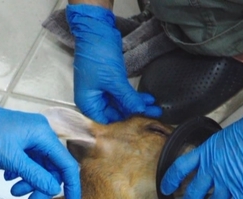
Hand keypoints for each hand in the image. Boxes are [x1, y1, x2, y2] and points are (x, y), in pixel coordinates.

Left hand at [0, 90, 80, 198]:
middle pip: (53, 167)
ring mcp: (29, 137)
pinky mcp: (18, 141)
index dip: (71, 185)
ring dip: (31, 181)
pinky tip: (8, 177)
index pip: (66, 163)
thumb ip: (35, 175)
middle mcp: (40, 134)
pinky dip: (22, 173)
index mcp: (43, 134)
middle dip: (43, 186)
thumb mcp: (11, 160)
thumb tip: (55, 189)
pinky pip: (28, 162)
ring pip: (39, 166)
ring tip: (13, 189)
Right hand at [67, 4, 160, 123]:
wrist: (96, 32)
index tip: (141, 120)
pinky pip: (121, 93)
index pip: (106, 120)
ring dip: (136, 103)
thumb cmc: (97, 56)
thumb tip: (140, 111)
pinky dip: (132, 95)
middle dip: (134, 112)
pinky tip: (146, 98)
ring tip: (154, 106)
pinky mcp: (109, 81)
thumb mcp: (114, 80)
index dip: (123, 121)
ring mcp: (101, 89)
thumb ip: (127, 98)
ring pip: (120, 102)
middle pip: (115, 112)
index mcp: (88, 102)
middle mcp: (93, 99)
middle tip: (154, 113)